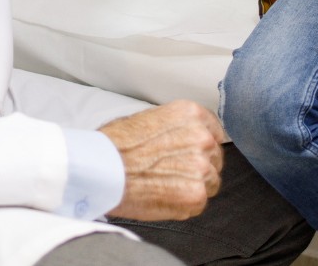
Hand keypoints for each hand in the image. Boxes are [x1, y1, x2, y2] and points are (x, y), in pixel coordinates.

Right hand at [99, 100, 224, 220]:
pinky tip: (163, 196)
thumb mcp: (149, 117)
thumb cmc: (117, 144)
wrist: (103, 169)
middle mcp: (202, 137)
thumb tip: (185, 139)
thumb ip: (176, 127)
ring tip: (165, 185)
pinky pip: (199, 203)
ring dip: (193, 185)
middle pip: (215, 157)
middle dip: (198, 165)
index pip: (214, 131)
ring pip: (210, 181)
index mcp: (191, 114)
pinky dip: (184, 204)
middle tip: (173, 172)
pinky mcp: (196, 194)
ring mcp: (202, 167)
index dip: (201, 145)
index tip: (191, 153)